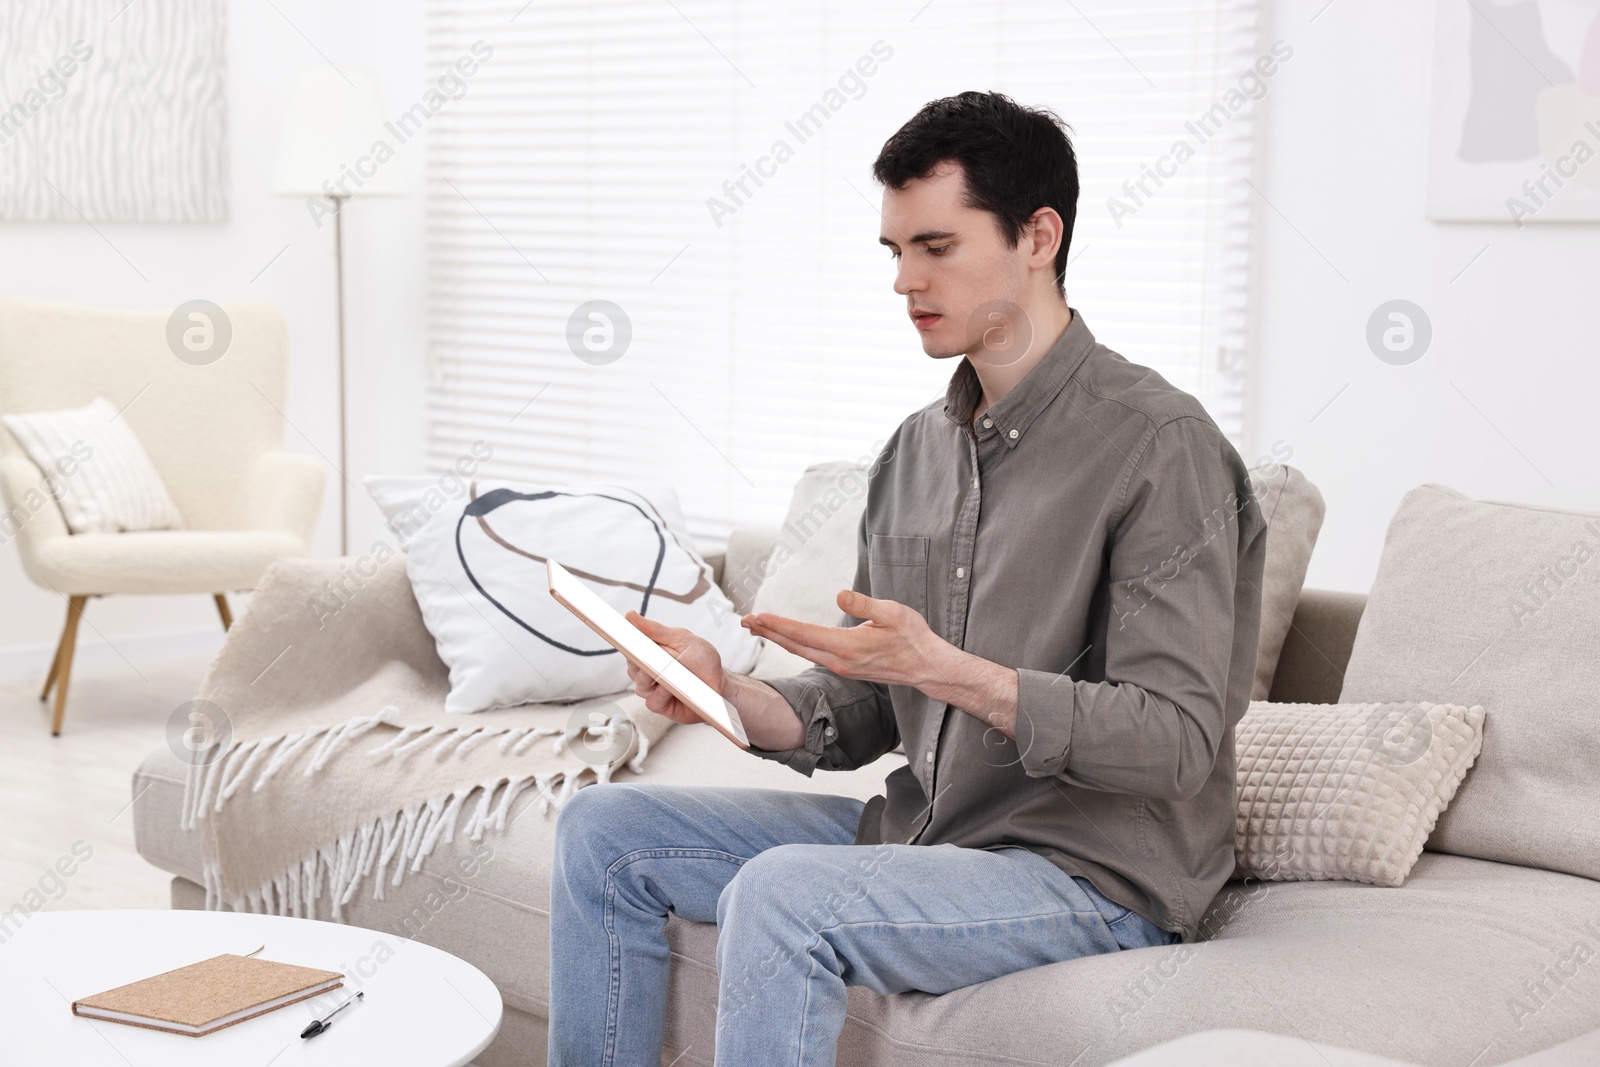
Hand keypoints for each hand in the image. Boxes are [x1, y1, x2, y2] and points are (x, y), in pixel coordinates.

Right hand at [622, 611, 726, 724]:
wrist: (723, 682)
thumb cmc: (701, 659)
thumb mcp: (682, 638)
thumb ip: (655, 630)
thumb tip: (630, 616)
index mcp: (650, 653)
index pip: (630, 647)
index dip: (623, 641)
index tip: (617, 633)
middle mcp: (647, 672)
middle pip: (632, 666)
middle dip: (637, 659)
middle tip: (641, 652)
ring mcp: (653, 690)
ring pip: (640, 684)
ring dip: (650, 677)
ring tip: (662, 671)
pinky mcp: (662, 706)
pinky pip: (652, 701)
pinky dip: (660, 693)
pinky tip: (669, 687)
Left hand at [740, 590, 956, 689]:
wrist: (926, 667)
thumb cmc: (912, 637)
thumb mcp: (892, 612)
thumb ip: (864, 603)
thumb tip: (839, 593)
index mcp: (847, 646)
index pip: (802, 633)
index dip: (777, 624)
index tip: (756, 616)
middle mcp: (839, 661)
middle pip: (795, 645)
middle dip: (768, 632)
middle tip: (744, 620)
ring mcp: (841, 667)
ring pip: (801, 651)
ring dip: (778, 638)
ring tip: (758, 627)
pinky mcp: (846, 668)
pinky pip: (812, 655)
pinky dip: (794, 644)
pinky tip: (787, 638)